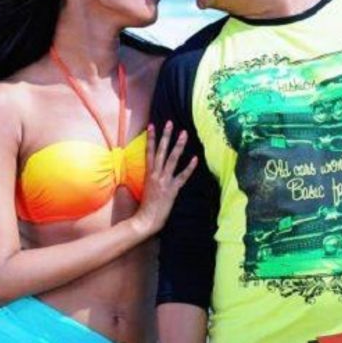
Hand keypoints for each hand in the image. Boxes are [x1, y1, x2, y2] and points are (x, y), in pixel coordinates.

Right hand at [130, 121, 197, 237]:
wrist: (145, 220)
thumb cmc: (145, 206)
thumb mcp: (146, 188)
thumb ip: (151, 177)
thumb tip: (154, 170)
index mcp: (149, 173)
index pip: (149, 152)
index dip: (151, 138)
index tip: (152, 125)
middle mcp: (156, 174)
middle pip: (161, 151)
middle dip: (165, 136)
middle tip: (170, 123)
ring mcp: (164, 181)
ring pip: (172, 159)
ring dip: (178, 145)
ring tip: (184, 133)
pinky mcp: (172, 189)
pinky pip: (182, 176)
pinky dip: (189, 168)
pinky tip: (195, 158)